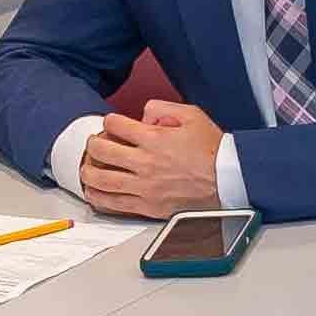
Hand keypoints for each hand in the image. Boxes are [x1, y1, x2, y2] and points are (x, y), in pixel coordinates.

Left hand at [76, 100, 227, 218]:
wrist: (229, 180)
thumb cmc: (213, 150)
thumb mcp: (192, 115)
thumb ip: (163, 108)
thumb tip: (143, 115)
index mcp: (154, 138)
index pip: (116, 124)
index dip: (110, 121)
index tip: (112, 124)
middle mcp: (145, 162)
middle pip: (102, 150)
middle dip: (92, 144)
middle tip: (94, 144)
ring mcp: (145, 186)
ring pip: (102, 180)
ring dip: (88, 172)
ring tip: (86, 170)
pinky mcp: (149, 206)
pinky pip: (115, 204)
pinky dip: (100, 198)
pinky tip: (94, 193)